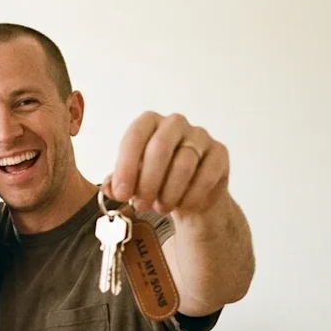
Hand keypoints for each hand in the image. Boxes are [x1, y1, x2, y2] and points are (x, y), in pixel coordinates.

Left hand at [104, 112, 229, 216]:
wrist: (190, 197)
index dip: (126, 166)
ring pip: (183, 165)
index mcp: (149, 123)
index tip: (121, 193)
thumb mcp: (133, 182)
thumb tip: (111, 188)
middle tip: (140, 206)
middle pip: (160, 148)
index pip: (135, 136)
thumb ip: (119, 183)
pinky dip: (191, 196)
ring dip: (168, 193)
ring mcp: (200, 136)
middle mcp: (175, 123)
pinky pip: (206, 176)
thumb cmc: (156, 183)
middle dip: (147, 182)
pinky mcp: (219, 153)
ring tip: (160, 207)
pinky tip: (183, 205)